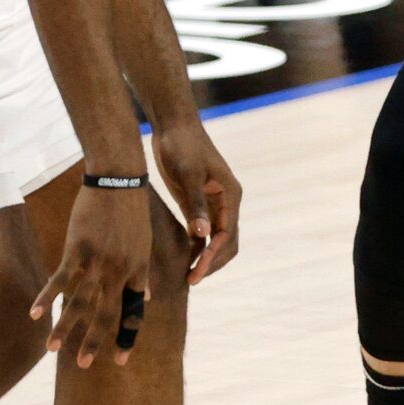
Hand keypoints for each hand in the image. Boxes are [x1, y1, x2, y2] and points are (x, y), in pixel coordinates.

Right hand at [31, 181, 155, 367]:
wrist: (118, 180)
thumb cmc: (131, 211)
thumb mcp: (144, 243)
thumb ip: (142, 274)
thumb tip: (146, 297)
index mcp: (137, 271)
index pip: (132, 312)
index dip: (125, 337)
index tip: (120, 360)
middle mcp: (120, 271)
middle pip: (106, 313)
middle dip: (95, 342)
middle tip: (85, 365)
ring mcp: (98, 261)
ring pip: (81, 302)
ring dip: (66, 328)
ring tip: (53, 350)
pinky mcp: (78, 248)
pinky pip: (61, 279)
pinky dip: (47, 297)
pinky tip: (35, 315)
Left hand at [149, 116, 240, 284]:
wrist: (172, 125)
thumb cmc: (182, 145)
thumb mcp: (188, 174)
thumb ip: (195, 205)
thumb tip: (202, 235)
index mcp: (231, 195)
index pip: (227, 235)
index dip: (213, 257)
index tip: (196, 273)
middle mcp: (227, 202)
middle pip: (227, 242)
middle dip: (213, 263)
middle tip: (191, 280)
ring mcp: (213, 203)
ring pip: (216, 240)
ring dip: (206, 258)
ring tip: (188, 276)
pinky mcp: (198, 202)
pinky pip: (203, 232)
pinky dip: (197, 247)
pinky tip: (184, 259)